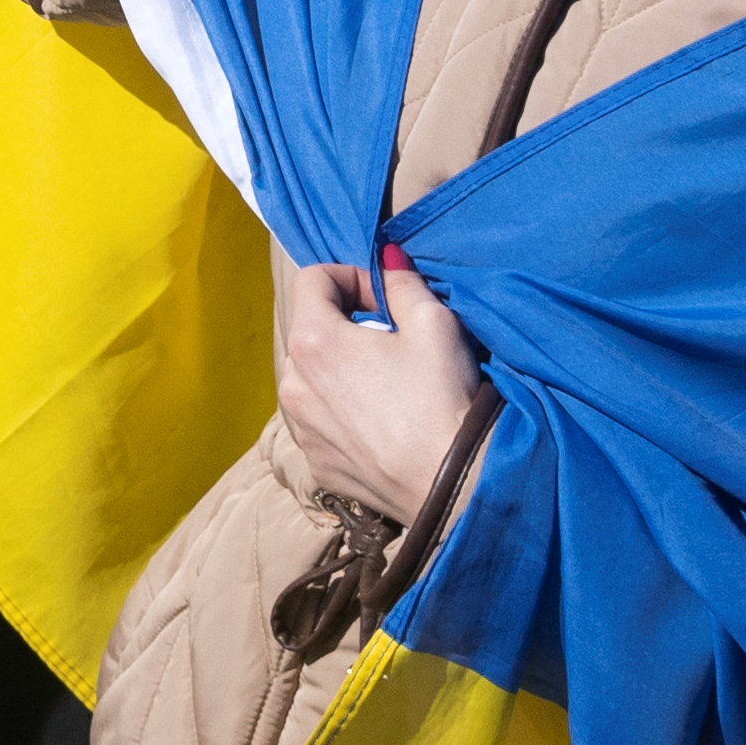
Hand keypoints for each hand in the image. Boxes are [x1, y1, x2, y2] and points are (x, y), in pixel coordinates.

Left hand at [271, 254, 481, 528]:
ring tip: (390, 387)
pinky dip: (344, 413)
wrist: (453, 487)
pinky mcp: (317, 463)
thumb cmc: (442, 398)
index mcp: (312, 340)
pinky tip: (384, 425)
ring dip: (342, 370)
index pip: (313, 278)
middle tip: (395, 344)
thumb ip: (402, 282)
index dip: (353, 277)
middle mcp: (292, 383)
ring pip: (313, 378)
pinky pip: (322, 421)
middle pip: (311, 329)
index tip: (388, 301)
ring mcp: (300, 428)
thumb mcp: (434, 323)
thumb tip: (386, 256)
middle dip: (348, 325)